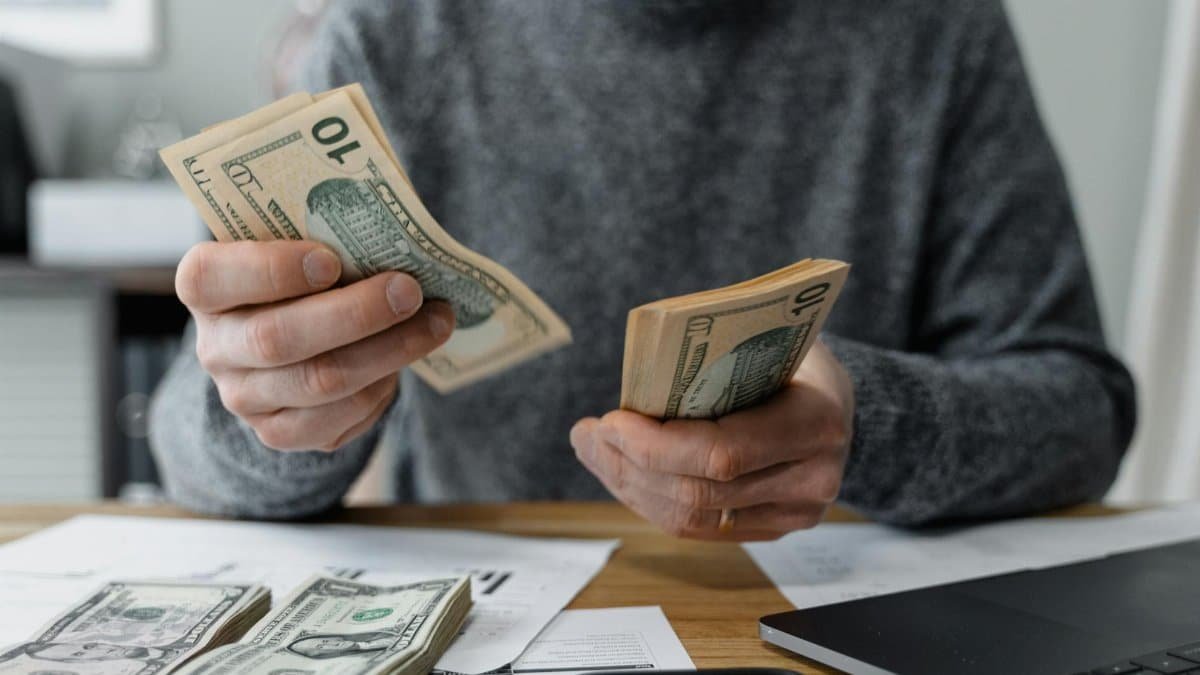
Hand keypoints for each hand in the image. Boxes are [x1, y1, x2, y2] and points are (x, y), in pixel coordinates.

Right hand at [175, 240, 453, 451]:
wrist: (297, 333)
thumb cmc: (307, 270)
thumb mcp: (302, 239)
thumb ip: (329, 228)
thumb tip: (395, 225)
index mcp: (205, 285)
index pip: (212, 278)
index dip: (271, 270)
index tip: (331, 260)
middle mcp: (215, 346)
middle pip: (277, 339)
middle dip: (354, 314)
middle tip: (409, 290)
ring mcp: (244, 397)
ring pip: (319, 382)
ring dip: (388, 351)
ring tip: (435, 321)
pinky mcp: (280, 432)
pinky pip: (337, 419)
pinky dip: (381, 388)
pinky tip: (405, 359)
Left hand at [571, 339, 853, 540]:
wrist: (841, 402)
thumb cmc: (795, 359)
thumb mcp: (767, 339)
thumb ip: (714, 357)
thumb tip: (636, 373)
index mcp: (815, 422)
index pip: (722, 454)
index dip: (656, 445)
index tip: (609, 421)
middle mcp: (811, 479)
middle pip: (699, 492)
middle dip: (629, 465)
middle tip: (586, 434)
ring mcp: (795, 514)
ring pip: (692, 518)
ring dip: (630, 486)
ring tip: (593, 451)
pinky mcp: (773, 529)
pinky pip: (700, 529)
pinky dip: (651, 501)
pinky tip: (623, 473)